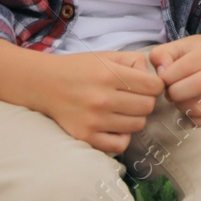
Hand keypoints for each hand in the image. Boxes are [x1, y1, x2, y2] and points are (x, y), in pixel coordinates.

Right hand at [36, 51, 162, 153]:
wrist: (44, 84)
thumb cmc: (80, 68)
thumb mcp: (108, 56)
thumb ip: (136, 61)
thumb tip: (156, 77)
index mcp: (110, 75)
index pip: (154, 86)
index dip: (156, 85)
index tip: (148, 85)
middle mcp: (102, 99)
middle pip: (148, 107)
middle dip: (146, 101)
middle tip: (134, 98)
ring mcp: (94, 120)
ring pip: (137, 125)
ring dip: (135, 118)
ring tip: (123, 110)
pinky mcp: (85, 137)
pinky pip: (120, 144)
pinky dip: (122, 136)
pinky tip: (115, 126)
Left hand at [149, 31, 200, 126]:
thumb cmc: (194, 54)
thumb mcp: (176, 47)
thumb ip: (161, 54)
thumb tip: (162, 73)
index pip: (187, 66)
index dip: (168, 76)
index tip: (162, 79)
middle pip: (198, 86)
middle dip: (175, 92)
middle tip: (170, 90)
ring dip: (183, 106)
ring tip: (181, 98)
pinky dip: (195, 118)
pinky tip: (192, 106)